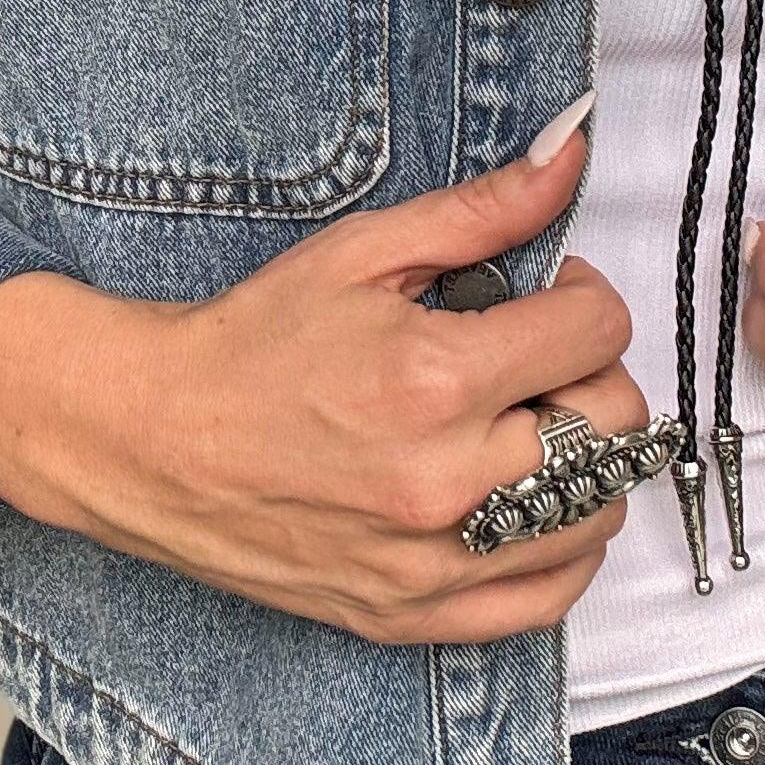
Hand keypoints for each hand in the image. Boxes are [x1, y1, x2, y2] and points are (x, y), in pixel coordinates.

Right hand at [0, 109, 649, 643]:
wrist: (150, 438)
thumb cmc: (249, 343)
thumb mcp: (361, 252)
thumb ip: (480, 210)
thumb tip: (571, 151)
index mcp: (436, 378)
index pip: (597, 333)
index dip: (587, 297)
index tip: (554, 294)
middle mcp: (446, 479)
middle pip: (614, 425)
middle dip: (593, 374)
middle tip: (542, 359)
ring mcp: (431, 557)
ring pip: (596, 517)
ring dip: (589, 462)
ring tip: (532, 428)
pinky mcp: (410, 612)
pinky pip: (545, 599)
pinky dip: (565, 554)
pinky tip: (534, 506)